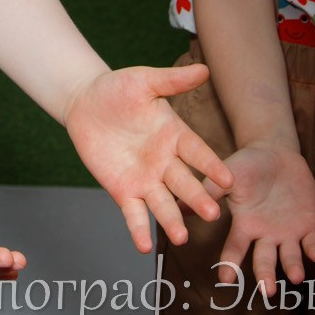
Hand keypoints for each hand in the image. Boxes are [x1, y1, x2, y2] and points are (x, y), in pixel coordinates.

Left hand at [62, 64, 234, 253]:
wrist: (85, 102)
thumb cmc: (118, 89)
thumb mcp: (143, 81)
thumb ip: (171, 80)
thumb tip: (204, 68)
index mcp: (175, 136)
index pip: (198, 153)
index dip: (212, 166)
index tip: (229, 180)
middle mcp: (165, 162)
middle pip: (185, 184)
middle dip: (198, 199)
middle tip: (213, 214)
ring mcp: (145, 179)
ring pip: (163, 204)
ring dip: (172, 220)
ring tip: (182, 238)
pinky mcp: (123, 191)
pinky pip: (134, 213)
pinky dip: (138, 229)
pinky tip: (143, 245)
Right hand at [206, 142, 314, 299]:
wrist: (277, 153)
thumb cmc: (247, 165)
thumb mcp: (227, 174)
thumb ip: (209, 191)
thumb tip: (178, 207)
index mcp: (244, 226)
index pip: (235, 249)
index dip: (231, 265)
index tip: (225, 281)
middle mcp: (265, 235)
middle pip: (264, 260)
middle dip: (266, 275)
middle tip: (268, 291)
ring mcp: (288, 233)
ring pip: (290, 256)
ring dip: (293, 267)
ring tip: (295, 276)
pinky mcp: (309, 225)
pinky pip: (312, 241)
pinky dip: (314, 249)